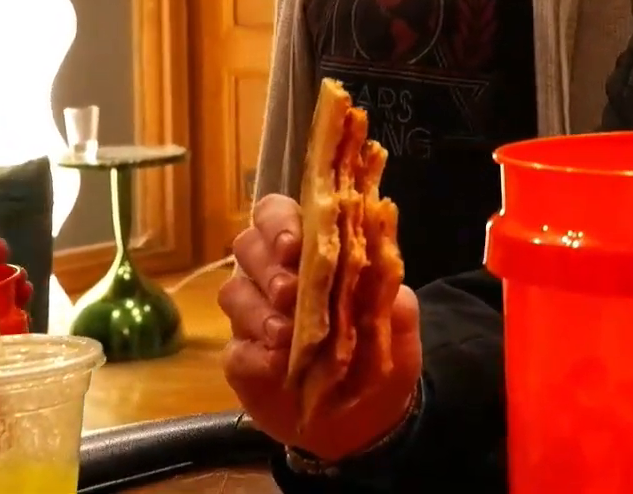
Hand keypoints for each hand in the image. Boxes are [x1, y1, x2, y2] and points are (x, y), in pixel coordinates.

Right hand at [219, 194, 421, 462]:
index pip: (280, 215)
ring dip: (256, 308)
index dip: (279, 222)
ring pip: (233, 291)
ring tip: (285, 332)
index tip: (295, 245)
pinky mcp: (243, 359)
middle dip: (266, 263)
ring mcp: (255, 317)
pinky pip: (234, 348)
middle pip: (247, 245)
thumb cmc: (381, 356)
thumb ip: (393, 296)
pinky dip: (252, 353)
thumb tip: (387, 268)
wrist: (365, 417)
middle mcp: (276, 277)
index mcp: (313, 254)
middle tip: (290, 290)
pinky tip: (276, 363)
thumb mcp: (398, 326)